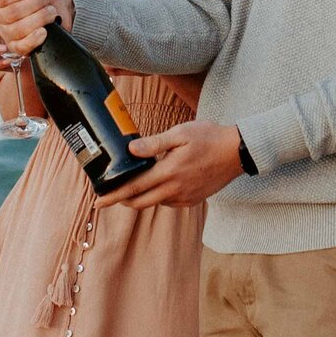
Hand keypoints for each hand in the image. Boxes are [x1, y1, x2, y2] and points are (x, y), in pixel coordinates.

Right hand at [0, 0, 71, 55]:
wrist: (62, 1)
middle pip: (10, 14)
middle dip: (35, 3)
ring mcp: (7, 33)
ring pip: (17, 30)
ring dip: (40, 18)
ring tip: (51, 11)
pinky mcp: (19, 47)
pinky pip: (20, 48)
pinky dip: (34, 39)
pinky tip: (44, 31)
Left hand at [98, 120, 246, 210]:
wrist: (238, 152)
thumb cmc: (209, 137)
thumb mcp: (180, 133)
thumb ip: (154, 143)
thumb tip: (130, 150)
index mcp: (169, 173)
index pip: (134, 188)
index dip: (114, 195)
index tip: (98, 201)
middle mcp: (175, 190)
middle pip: (140, 202)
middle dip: (122, 200)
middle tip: (108, 195)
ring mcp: (185, 197)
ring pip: (154, 202)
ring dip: (141, 197)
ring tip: (132, 185)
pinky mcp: (193, 200)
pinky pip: (169, 202)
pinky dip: (159, 196)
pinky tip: (158, 184)